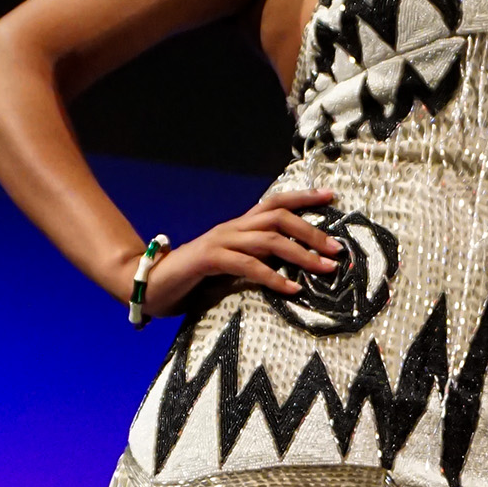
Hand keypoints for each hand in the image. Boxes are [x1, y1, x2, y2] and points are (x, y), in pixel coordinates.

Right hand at [138, 190, 340, 316]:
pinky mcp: (209, 260)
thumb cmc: (194, 279)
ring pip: (267, 239)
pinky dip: (272, 277)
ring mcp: (220, 241)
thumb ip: (255, 261)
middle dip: (312, 231)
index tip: (331, 197)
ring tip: (325, 268)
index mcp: (239, 227)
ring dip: (301, 254)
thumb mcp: (231, 267)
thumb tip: (290, 269)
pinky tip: (291, 289)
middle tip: (337, 249)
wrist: (150, 283)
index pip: (275, 203)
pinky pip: (246, 265)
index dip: (303, 197)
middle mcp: (232, 228)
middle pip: (278, 218)